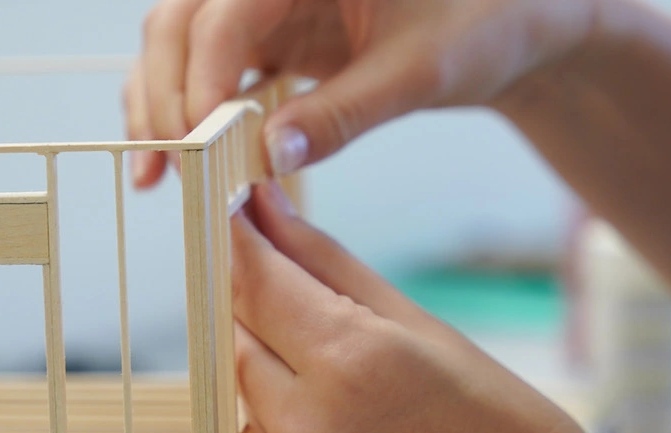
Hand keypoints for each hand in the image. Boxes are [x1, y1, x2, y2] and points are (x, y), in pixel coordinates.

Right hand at [124, 0, 602, 186]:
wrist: (514, 19)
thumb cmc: (484, 22)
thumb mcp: (420, 71)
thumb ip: (344, 113)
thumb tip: (268, 159)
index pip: (223, 14)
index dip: (201, 80)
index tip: (199, 147)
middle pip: (178, 24)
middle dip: (164, 96)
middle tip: (171, 170)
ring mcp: (263, 4)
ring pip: (177, 45)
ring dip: (159, 107)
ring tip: (156, 177)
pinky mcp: (267, 36)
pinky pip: (205, 70)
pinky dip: (186, 114)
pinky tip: (176, 165)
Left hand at [232, 183, 634, 432]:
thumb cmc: (503, 432)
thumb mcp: (424, 328)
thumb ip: (330, 266)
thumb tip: (268, 210)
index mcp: (352, 361)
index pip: (258, 281)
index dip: (241, 241)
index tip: (235, 213)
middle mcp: (307, 423)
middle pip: (240, 336)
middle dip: (260, 308)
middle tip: (300, 296)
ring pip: (243, 392)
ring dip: (272, 371)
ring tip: (344, 380)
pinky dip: (281, 427)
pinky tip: (339, 431)